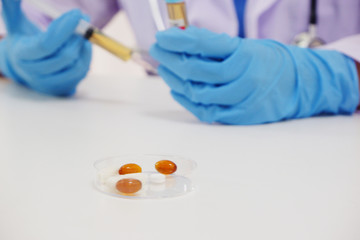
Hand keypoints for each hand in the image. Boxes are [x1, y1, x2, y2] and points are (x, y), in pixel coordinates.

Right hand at [0, 0, 91, 95]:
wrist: (27, 68)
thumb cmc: (24, 42)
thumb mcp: (16, 25)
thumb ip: (12, 7)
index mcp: (22, 55)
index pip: (46, 44)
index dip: (64, 28)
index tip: (77, 14)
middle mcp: (36, 73)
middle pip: (64, 56)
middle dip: (76, 36)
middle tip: (83, 20)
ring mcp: (51, 83)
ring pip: (77, 65)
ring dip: (82, 45)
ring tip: (82, 33)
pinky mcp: (64, 88)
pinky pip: (83, 71)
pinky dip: (86, 56)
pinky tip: (83, 45)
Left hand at [150, 26, 359, 124]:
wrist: (297, 84)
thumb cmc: (265, 61)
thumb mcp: (244, 46)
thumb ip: (215, 45)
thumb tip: (182, 38)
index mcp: (245, 52)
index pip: (204, 44)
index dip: (178, 40)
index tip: (162, 36)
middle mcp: (244, 76)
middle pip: (197, 70)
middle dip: (171, 59)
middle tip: (158, 51)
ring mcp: (243, 98)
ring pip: (198, 92)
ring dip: (176, 80)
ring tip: (165, 68)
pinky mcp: (241, 116)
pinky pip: (207, 111)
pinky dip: (187, 100)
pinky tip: (177, 89)